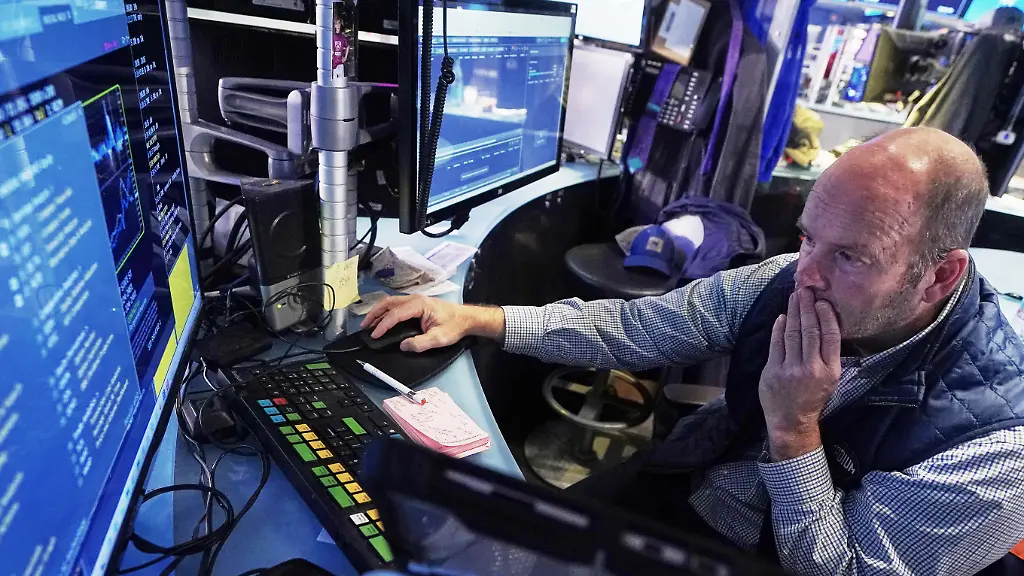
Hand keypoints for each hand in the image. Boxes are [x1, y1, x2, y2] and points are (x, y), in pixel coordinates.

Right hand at [360, 295, 504, 352]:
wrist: (466, 318)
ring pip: (391, 302)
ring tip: (369, 324)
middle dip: (374, 314)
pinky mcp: (416, 304)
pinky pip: (396, 305)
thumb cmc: (454, 326)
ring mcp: (415, 300)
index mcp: (419, 305)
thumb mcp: (438, 339)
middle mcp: (415, 299)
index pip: (396, 314)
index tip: (375, 335)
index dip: (383, 325)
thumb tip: (403, 345)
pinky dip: (386, 312)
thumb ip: (420, 343)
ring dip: (379, 312)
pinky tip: (382, 320)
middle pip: (389, 303)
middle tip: (364, 326)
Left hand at [758, 288, 841, 460]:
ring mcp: (791, 370)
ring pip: (793, 334)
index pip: (831, 337)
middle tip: (805, 289)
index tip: (822, 301)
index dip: (826, 316)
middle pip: (810, 331)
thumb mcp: (829, 378)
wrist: (791, 421)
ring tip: (795, 297)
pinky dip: (779, 328)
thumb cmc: (812, 396)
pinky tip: (782, 316)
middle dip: (807, 307)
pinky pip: (776, 344)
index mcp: (831, 370)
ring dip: (794, 312)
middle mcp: (812, 369)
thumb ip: (826, 353)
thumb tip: (823, 322)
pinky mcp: (773, 371)